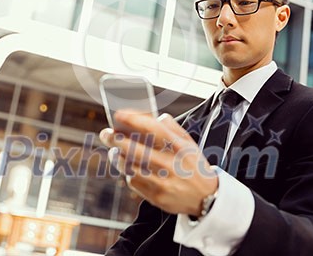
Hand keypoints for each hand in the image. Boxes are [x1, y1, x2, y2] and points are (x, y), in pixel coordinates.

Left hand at [99, 110, 217, 215]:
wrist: (206, 198)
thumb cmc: (193, 165)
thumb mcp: (189, 143)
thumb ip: (172, 128)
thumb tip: (155, 116)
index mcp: (179, 147)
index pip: (152, 129)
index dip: (133, 120)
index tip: (118, 115)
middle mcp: (170, 164)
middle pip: (135, 149)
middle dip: (116, 139)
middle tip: (106, 133)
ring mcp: (162, 181)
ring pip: (130, 166)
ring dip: (118, 156)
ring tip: (114, 150)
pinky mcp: (155, 196)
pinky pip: (133, 181)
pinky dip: (128, 172)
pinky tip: (129, 167)